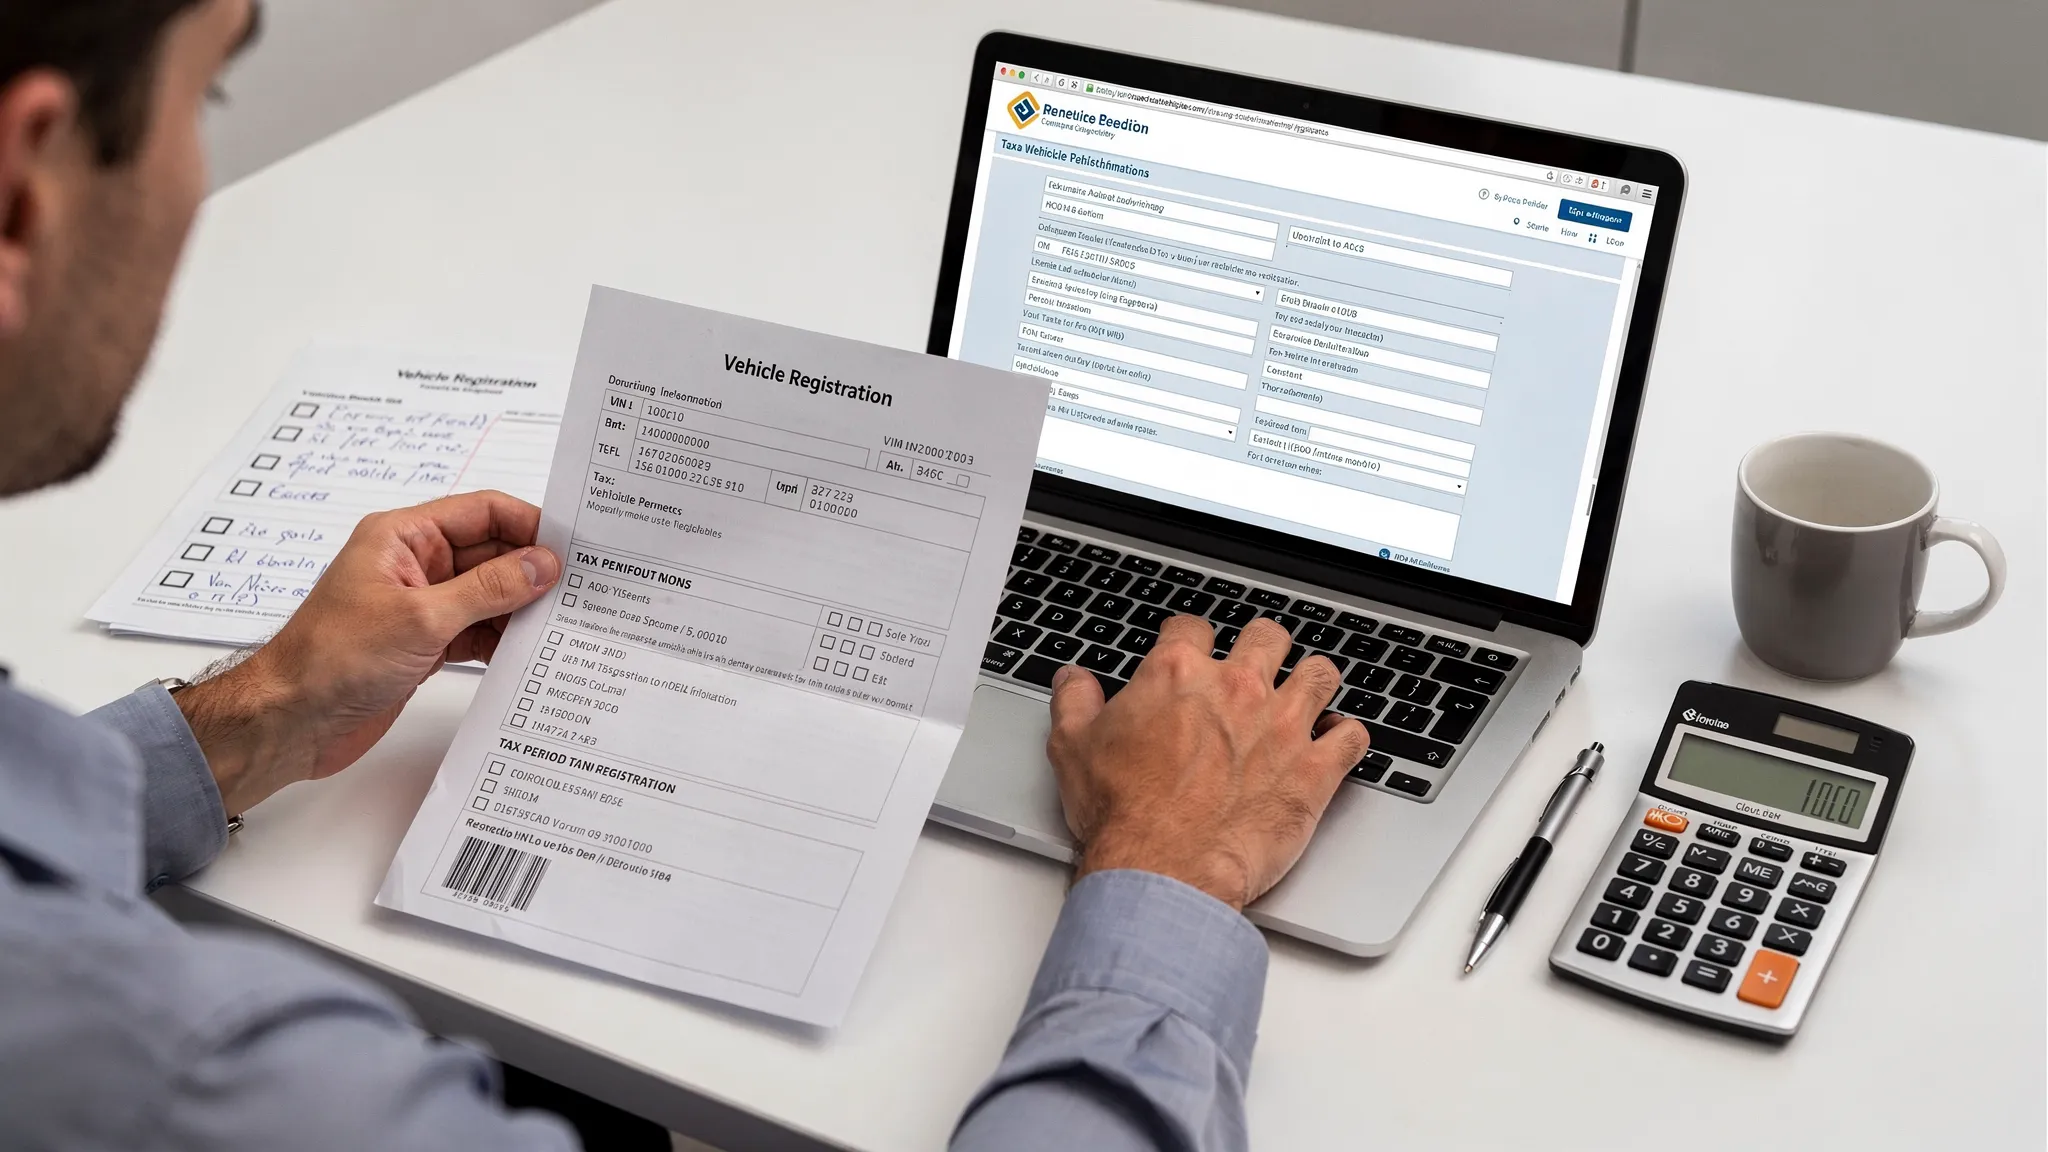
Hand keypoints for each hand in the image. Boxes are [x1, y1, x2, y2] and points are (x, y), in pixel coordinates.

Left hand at [173, 491, 560, 814]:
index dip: (528, 524)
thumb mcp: (422, 618)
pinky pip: (477, 630)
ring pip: (488, 595)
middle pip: (489, 553)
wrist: (290, 722)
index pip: (480, 512)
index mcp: (403, 538)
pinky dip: (502, 639)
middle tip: (582, 589)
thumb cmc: (333, 660)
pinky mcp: (424, 644)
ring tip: (564, 623)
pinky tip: (531, 652)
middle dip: (532, 570)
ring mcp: (420, 606)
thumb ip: (488, 589)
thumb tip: (542, 564)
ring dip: (521, 609)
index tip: (571, 546)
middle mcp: (414, 565)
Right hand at [1046, 615, 1368, 910]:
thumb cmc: (1124, 815)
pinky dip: (1347, 737)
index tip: (1191, 652)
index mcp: (1177, 675)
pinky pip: (1352, 736)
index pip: (1192, 628)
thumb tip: (1073, 680)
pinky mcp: (1314, 769)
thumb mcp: (1073, 748)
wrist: (1165, 868)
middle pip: (1266, 637)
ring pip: (1319, 674)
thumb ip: (1074, 702)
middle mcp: (1236, 688)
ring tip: (1305, 694)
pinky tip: (1336, 743)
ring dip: (1313, 681)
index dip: (1190, 639)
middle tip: (1256, 667)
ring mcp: (1281, 725)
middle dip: (1262, 647)